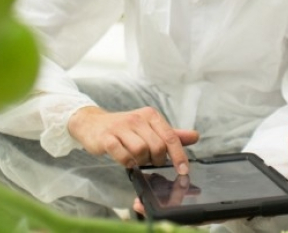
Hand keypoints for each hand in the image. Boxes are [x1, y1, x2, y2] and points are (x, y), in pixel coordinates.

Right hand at [68, 106, 199, 173]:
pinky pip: (122, 155)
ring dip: (140, 161)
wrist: (92, 123)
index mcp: (151, 115)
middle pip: (157, 146)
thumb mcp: (149, 127)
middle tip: (149, 160)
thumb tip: (195, 136)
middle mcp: (137, 119)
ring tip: (136, 159)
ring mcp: (121, 128)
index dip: (179, 155)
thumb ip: (171, 134)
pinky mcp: (106, 138)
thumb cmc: (124, 128)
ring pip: (141, 151)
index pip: (170, 136)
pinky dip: (127, 162)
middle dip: (156, 159)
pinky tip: (126, 160)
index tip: (184, 170)